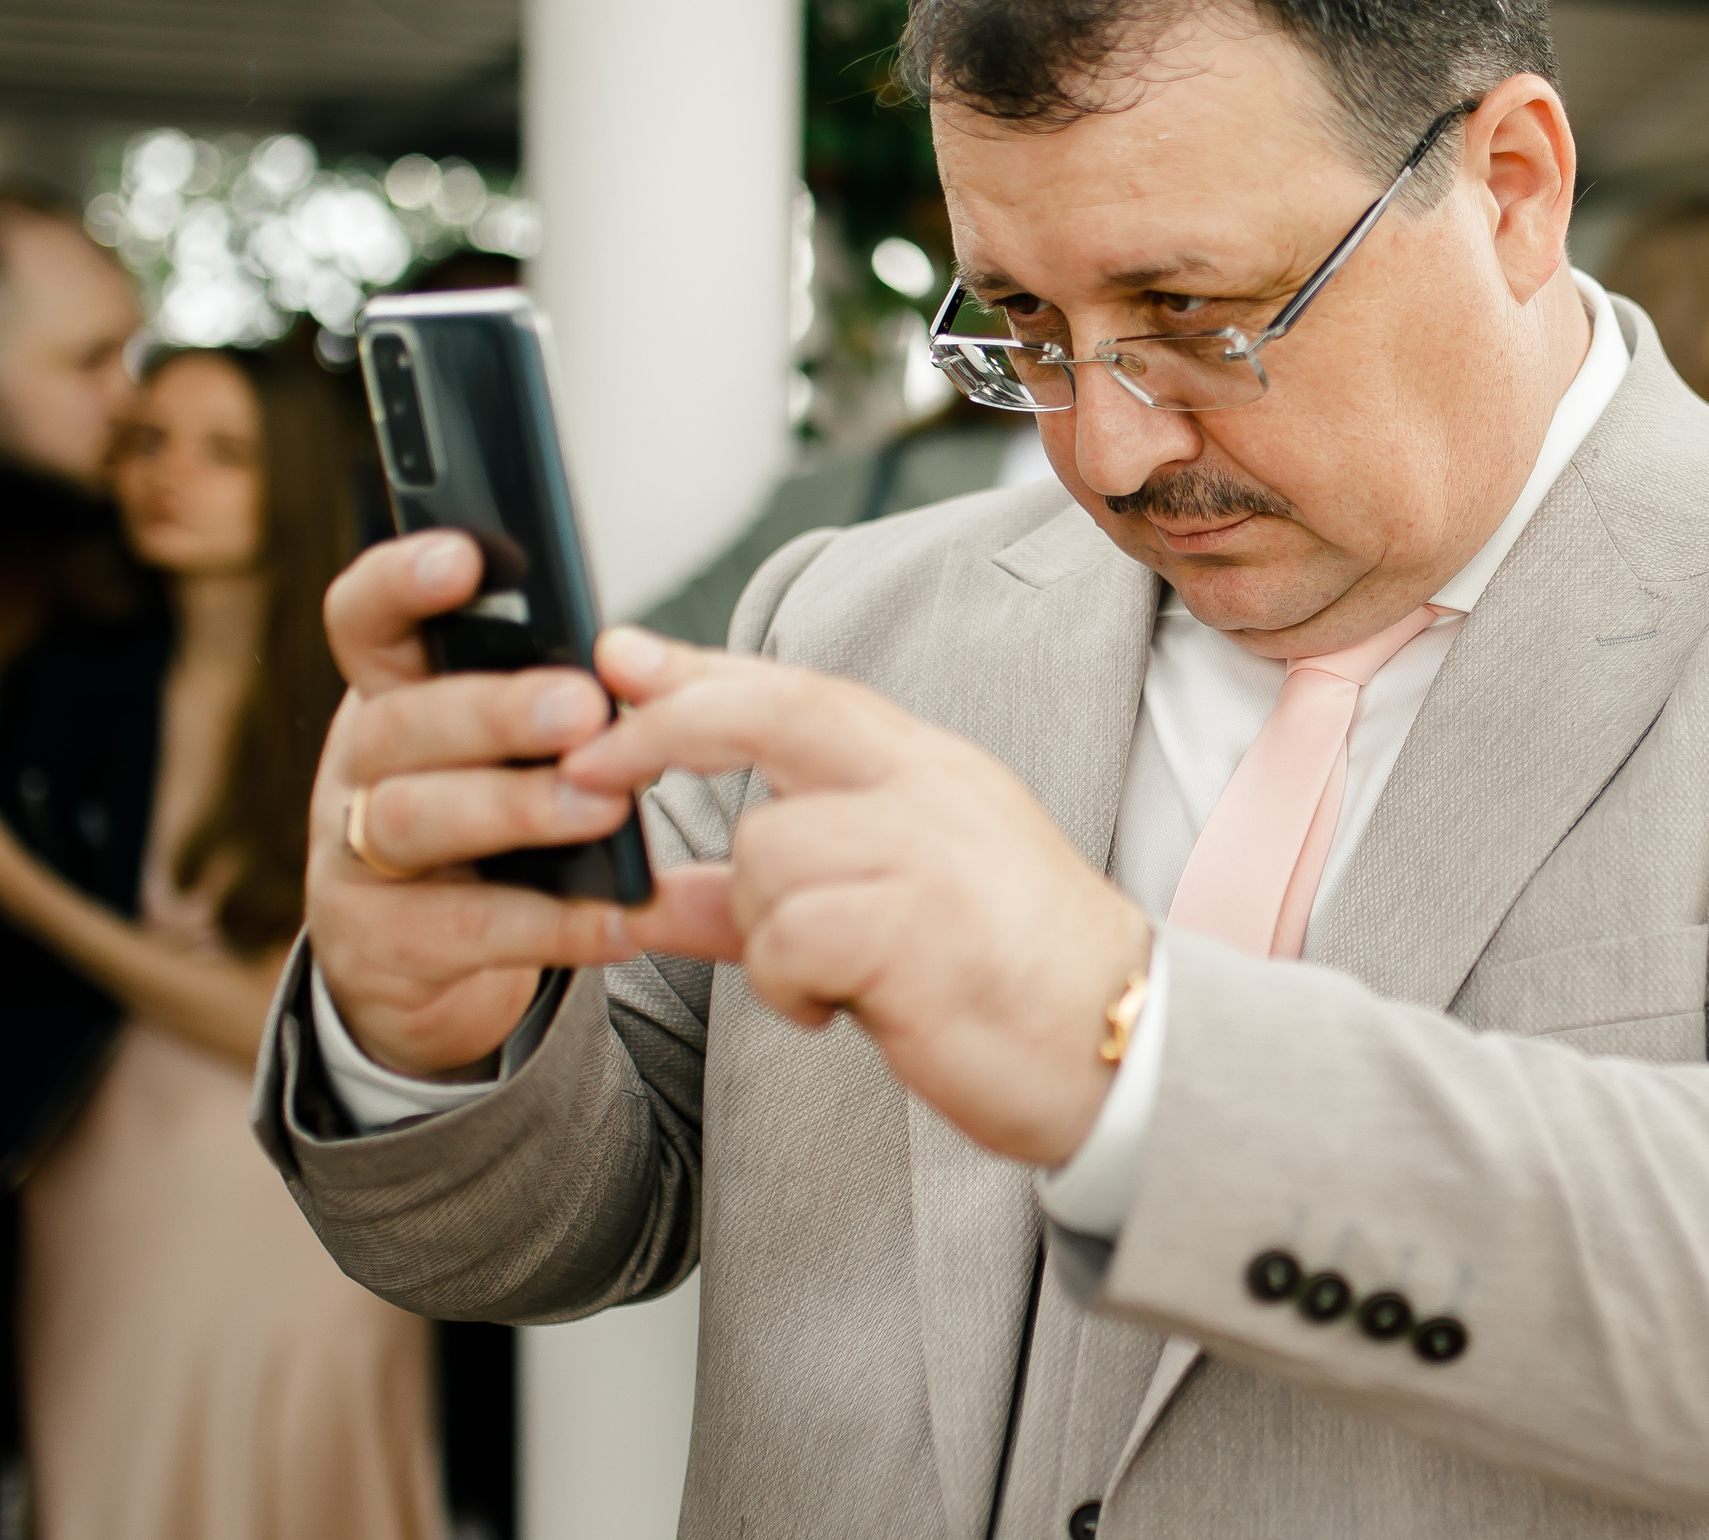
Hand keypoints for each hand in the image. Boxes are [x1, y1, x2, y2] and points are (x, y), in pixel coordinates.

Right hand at [306, 533, 708, 1077]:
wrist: (435, 978)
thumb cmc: (494, 835)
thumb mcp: (516, 756)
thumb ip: (564, 702)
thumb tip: (637, 660)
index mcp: (393, 694)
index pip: (367, 618)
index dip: (402, 581)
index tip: (466, 557)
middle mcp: (358, 766)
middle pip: (402, 720)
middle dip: (495, 710)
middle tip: (584, 709)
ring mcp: (350, 857)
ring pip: (417, 817)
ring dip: (517, 808)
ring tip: (604, 810)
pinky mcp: (374, 946)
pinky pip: (459, 928)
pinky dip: (547, 924)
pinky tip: (618, 918)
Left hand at [561, 627, 1151, 1166]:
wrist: (1121, 1050)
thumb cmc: (1004, 980)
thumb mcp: (872, 917)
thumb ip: (753, 900)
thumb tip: (648, 896)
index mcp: (922, 766)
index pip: (790, 689)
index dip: (693, 670)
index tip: (614, 658)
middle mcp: (926, 784)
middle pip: (766, 713)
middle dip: (660, 732)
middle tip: (587, 775)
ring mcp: (926, 848)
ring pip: (760, 851)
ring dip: (758, 929)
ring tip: (819, 979)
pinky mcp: (917, 925)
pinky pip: (785, 935)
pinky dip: (786, 984)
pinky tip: (834, 1011)